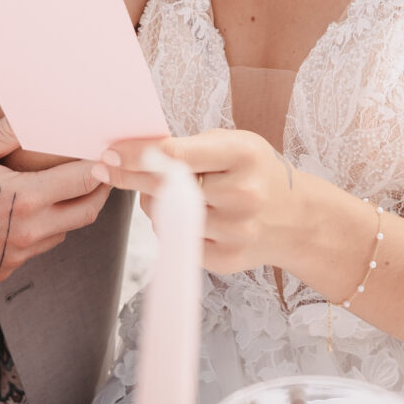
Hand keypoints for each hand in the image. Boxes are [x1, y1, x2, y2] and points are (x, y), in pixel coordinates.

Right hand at [0, 119, 111, 285]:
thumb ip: (9, 132)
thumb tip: (39, 114)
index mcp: (25, 199)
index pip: (84, 181)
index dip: (102, 165)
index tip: (110, 153)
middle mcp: (29, 232)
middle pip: (86, 212)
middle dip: (99, 191)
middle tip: (102, 172)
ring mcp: (17, 256)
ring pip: (64, 233)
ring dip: (69, 212)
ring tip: (65, 189)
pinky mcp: (4, 270)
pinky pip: (37, 249)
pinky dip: (42, 230)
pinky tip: (28, 213)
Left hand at [104, 130, 323, 276]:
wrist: (296, 218)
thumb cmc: (256, 172)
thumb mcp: (234, 144)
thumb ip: (190, 148)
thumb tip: (132, 154)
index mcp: (244, 155)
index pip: (177, 156)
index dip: (137, 155)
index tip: (110, 153)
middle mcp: (243, 194)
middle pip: (166, 189)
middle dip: (131, 177)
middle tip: (107, 169)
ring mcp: (235, 231)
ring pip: (166, 218)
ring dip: (154, 204)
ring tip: (170, 193)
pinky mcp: (227, 259)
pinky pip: (177, 242)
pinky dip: (172, 228)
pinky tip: (190, 217)